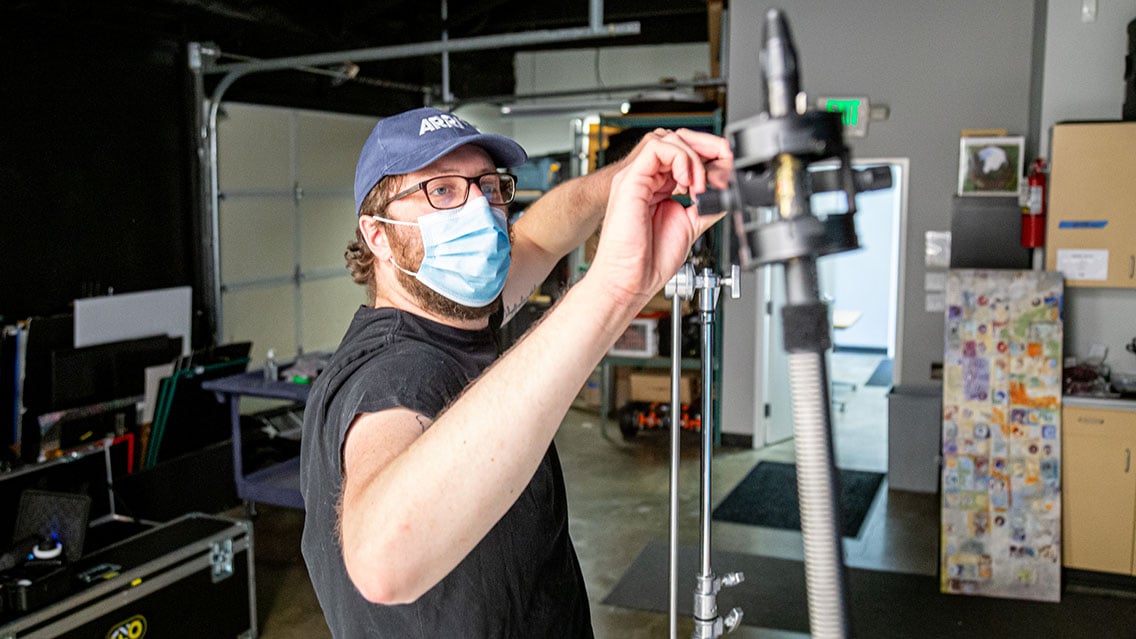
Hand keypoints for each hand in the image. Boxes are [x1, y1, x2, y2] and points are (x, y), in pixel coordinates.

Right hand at [588, 128, 732, 306]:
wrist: (628, 281)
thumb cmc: (647, 262)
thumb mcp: (690, 226)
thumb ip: (706, 204)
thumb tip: (725, 187)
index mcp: (659, 188)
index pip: (686, 154)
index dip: (711, 156)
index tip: (726, 170)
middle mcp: (646, 179)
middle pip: (679, 139)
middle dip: (707, 147)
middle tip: (722, 168)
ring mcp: (637, 178)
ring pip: (669, 139)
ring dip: (695, 157)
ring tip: (700, 187)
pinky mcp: (630, 180)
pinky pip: (657, 148)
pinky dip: (681, 159)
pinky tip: (688, 182)